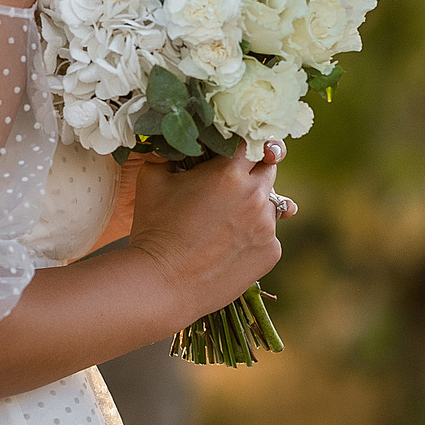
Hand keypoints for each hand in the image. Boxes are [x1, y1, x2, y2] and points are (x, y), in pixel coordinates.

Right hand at [127, 141, 291, 325]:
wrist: (163, 283)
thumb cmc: (154, 229)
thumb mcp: (153, 179)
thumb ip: (171, 154)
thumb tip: (178, 146)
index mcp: (230, 171)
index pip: (252, 142)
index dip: (244, 144)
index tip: (238, 149)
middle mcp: (256, 195)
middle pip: (269, 169)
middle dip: (252, 172)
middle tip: (231, 183)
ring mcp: (268, 226)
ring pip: (271, 205)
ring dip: (254, 206)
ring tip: (225, 222)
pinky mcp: (271, 253)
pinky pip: (268, 235)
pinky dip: (253, 237)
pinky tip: (228, 247)